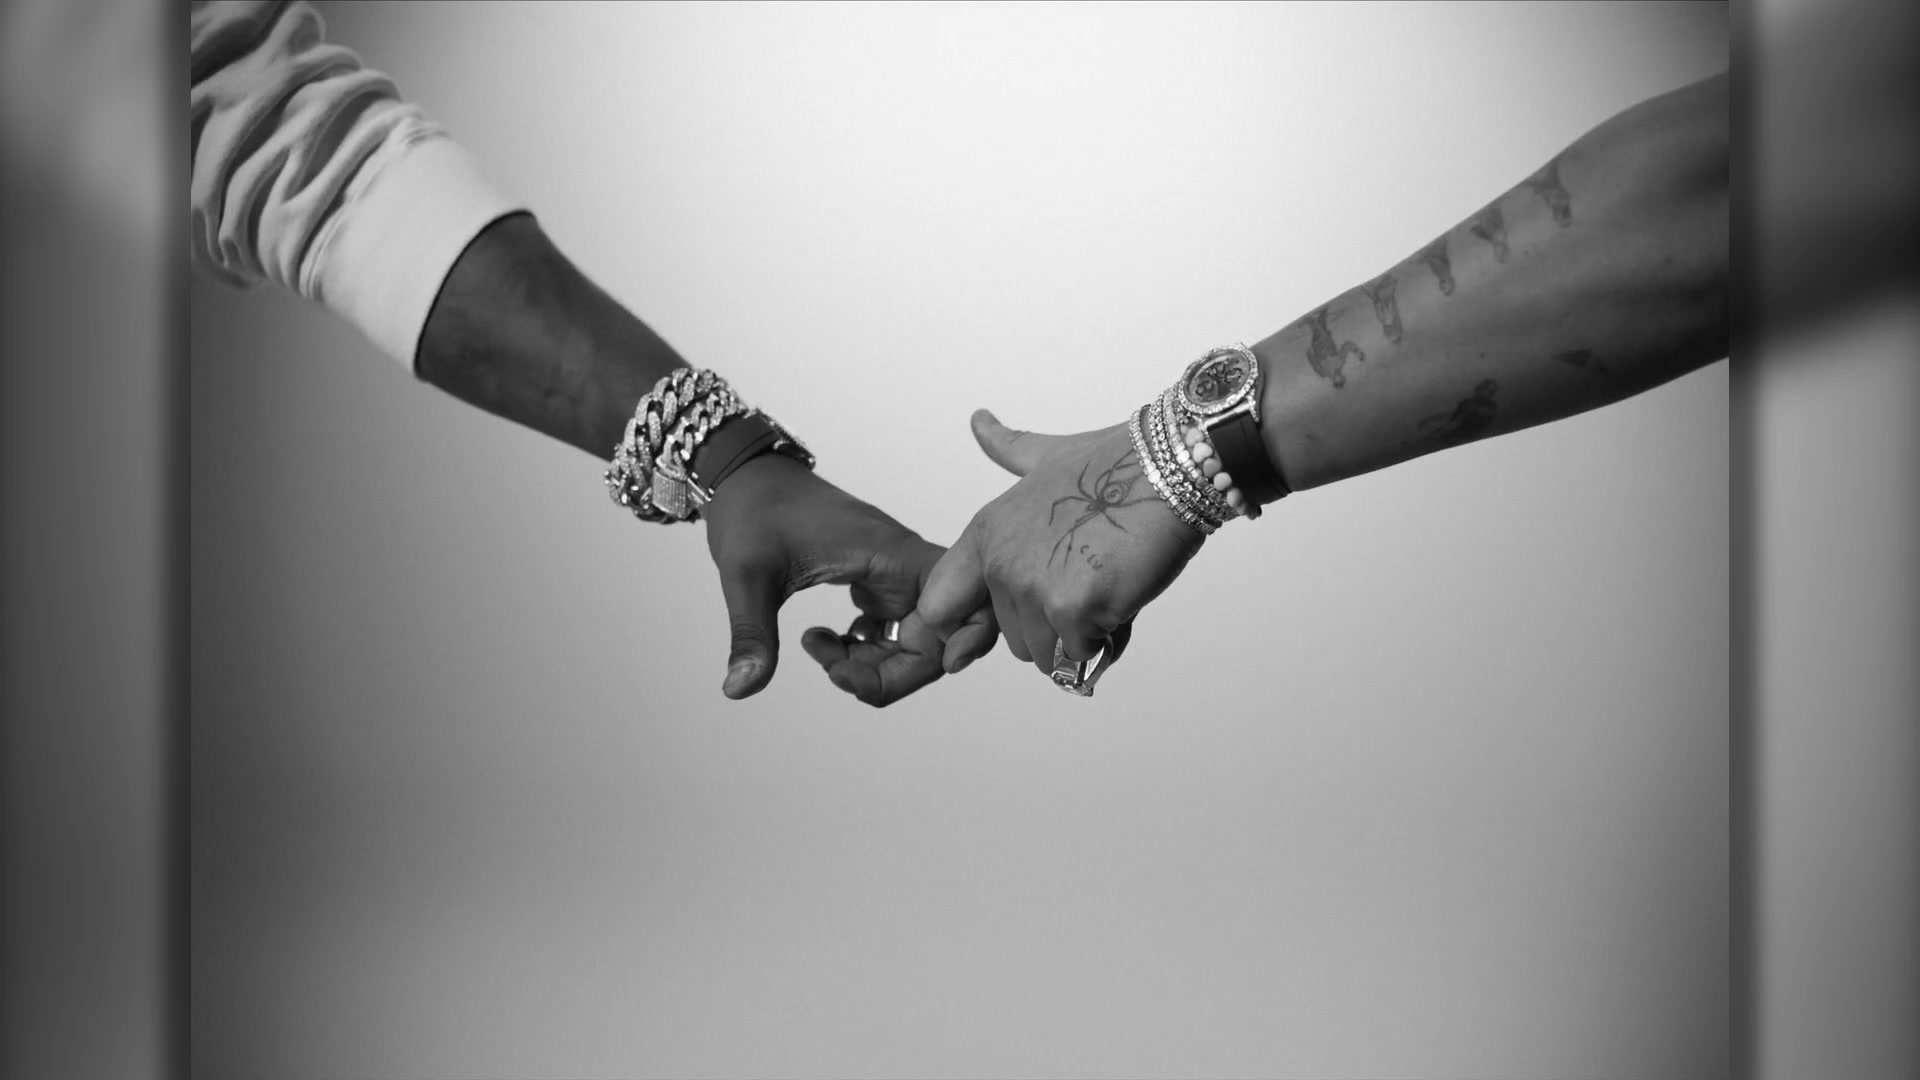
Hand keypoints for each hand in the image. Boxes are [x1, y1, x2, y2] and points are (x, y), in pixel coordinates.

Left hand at [699, 453, 997, 703]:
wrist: (743, 479)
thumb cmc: (754, 511)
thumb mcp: (748, 576)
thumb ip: (753, 635)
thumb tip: (739, 689)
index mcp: (894, 555)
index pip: (964, 602)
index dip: (965, 642)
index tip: (922, 665)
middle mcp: (904, 567)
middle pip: (937, 641)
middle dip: (893, 674)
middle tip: (835, 673)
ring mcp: (892, 577)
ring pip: (913, 643)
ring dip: (875, 666)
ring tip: (821, 652)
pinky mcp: (875, 585)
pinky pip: (891, 633)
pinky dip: (865, 652)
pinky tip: (827, 642)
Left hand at [917, 410, 1204, 678]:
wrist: (1168, 470)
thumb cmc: (1116, 464)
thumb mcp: (1047, 456)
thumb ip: (1007, 448)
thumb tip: (978, 420)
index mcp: (987, 533)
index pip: (939, 606)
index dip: (964, 628)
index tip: (999, 625)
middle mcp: (1000, 564)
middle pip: (1012, 638)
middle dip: (1049, 625)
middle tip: (1084, 580)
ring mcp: (1034, 589)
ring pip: (1046, 653)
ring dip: (1078, 633)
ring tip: (1103, 584)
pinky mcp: (1072, 609)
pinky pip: (1082, 653)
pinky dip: (1106, 635)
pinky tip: (1121, 592)